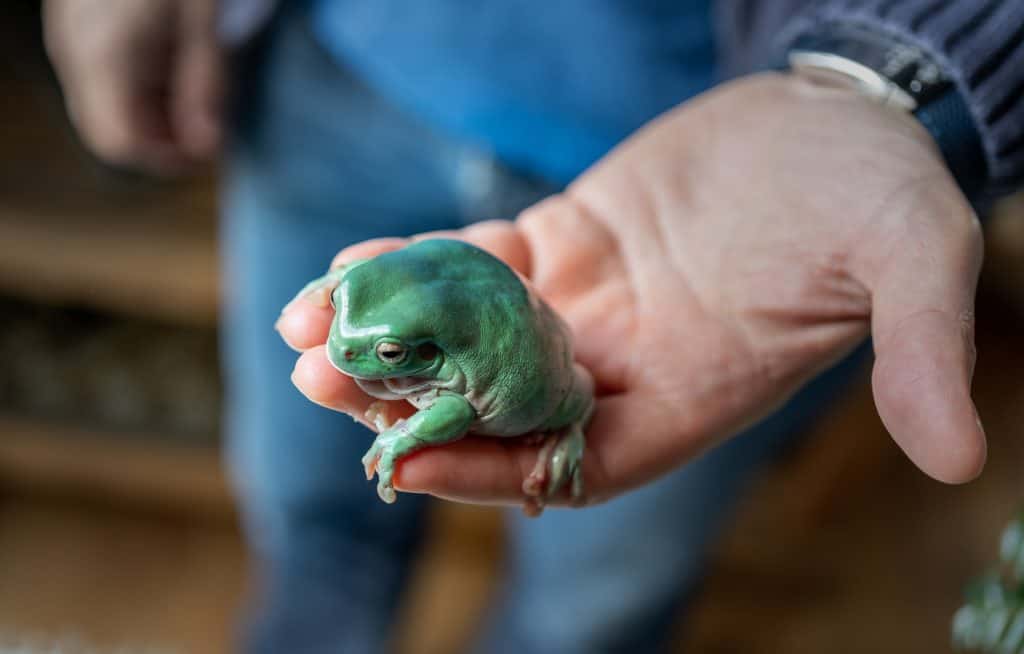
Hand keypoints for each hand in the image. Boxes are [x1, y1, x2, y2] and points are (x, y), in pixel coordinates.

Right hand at [44, 0, 222, 173]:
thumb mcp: (201, 22)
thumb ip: (203, 86)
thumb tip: (206, 150)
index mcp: (104, 60)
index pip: (121, 145)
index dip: (166, 160)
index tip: (208, 153)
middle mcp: (74, 58)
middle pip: (109, 133)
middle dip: (161, 144)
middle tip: (207, 130)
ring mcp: (69, 44)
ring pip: (104, 111)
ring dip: (152, 120)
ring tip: (194, 96)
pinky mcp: (75, 33)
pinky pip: (100, 84)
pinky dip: (138, 94)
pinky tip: (171, 71)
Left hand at [277, 73, 985, 506]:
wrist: (834, 115)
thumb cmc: (875, 188)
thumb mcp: (913, 254)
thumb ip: (920, 345)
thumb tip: (963, 457)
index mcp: (693, 390)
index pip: (578, 460)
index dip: (494, 470)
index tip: (409, 461)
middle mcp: (626, 362)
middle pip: (498, 410)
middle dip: (408, 407)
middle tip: (319, 385)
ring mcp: (586, 305)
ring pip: (470, 344)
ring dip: (387, 343)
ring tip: (300, 330)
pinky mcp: (563, 243)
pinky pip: (473, 267)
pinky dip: (412, 271)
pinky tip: (348, 269)